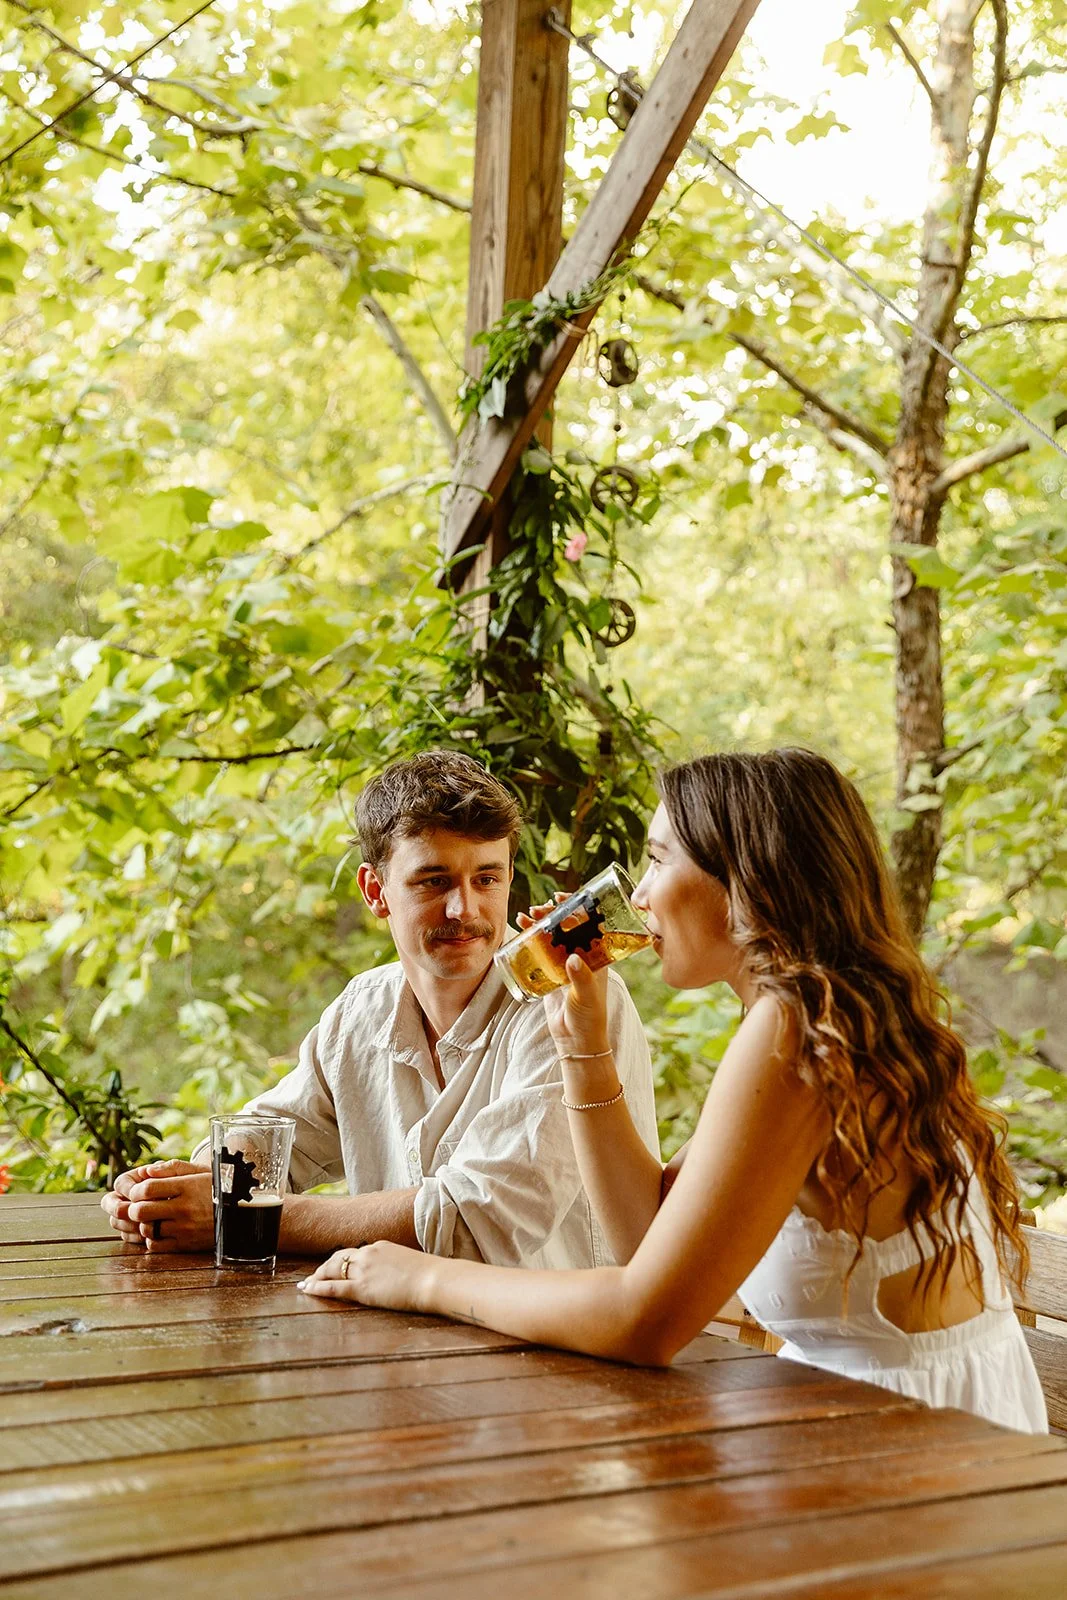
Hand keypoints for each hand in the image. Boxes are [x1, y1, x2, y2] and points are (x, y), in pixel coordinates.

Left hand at [100, 1159, 212, 1251]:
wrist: (244, 1212)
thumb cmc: (219, 1188)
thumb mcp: (201, 1172)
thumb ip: (172, 1169)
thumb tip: (145, 1171)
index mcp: (187, 1186)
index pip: (147, 1188)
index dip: (134, 1190)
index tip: (136, 1191)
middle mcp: (185, 1208)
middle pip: (141, 1210)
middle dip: (132, 1208)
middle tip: (133, 1206)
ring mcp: (185, 1228)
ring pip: (146, 1229)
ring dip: (141, 1224)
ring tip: (146, 1218)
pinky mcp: (186, 1245)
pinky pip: (156, 1245)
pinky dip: (151, 1239)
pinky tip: (157, 1231)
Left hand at [297, 1241, 431, 1311]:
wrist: (433, 1279)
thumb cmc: (429, 1274)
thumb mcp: (409, 1263)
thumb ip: (395, 1266)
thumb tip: (395, 1274)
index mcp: (380, 1247)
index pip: (354, 1253)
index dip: (340, 1261)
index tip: (333, 1267)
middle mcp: (368, 1254)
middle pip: (338, 1259)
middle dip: (323, 1268)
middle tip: (313, 1276)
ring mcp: (364, 1270)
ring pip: (332, 1271)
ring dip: (317, 1277)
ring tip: (306, 1285)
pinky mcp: (362, 1288)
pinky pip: (334, 1287)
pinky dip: (318, 1288)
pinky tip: (308, 1290)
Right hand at [518, 897, 610, 1059]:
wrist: (575, 1041)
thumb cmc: (589, 1018)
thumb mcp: (587, 996)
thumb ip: (581, 978)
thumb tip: (573, 958)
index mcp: (597, 957)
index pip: (589, 924)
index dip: (577, 907)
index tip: (561, 899)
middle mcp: (582, 956)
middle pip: (567, 926)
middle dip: (553, 914)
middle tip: (538, 909)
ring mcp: (564, 964)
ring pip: (552, 935)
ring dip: (540, 923)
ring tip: (525, 916)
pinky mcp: (550, 974)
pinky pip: (540, 951)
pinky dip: (530, 938)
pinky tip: (521, 930)